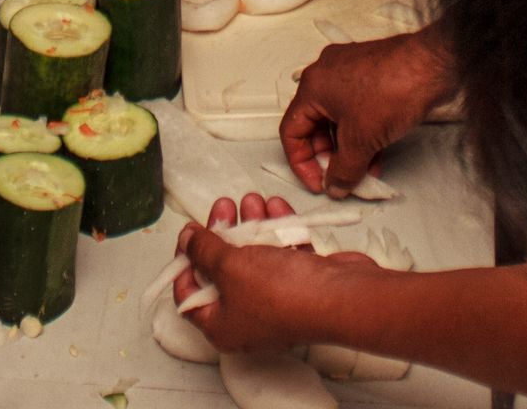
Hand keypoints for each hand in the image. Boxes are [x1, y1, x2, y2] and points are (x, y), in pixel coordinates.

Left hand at [177, 193, 388, 352]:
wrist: (341, 299)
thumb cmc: (280, 291)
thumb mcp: (228, 265)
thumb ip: (203, 249)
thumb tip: (185, 239)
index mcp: (222, 326)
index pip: (189, 297)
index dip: (185, 263)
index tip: (191, 234)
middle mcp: (247, 320)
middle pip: (224, 272)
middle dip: (224, 234)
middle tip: (224, 206)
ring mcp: (276, 304)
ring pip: (255, 259)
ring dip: (252, 225)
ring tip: (253, 199)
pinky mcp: (300, 287)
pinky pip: (282, 256)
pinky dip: (278, 231)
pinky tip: (277, 207)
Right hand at [279, 29, 451, 195]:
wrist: (432, 66)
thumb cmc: (393, 89)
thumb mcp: (362, 140)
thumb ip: (344, 169)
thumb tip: (335, 184)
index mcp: (313, 86)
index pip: (292, 131)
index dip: (301, 162)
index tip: (318, 181)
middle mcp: (326, 75)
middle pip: (315, 125)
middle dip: (328, 156)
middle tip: (340, 178)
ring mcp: (349, 72)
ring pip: (338, 119)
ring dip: (347, 148)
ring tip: (363, 171)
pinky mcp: (371, 76)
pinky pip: (356, 110)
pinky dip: (361, 134)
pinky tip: (376, 154)